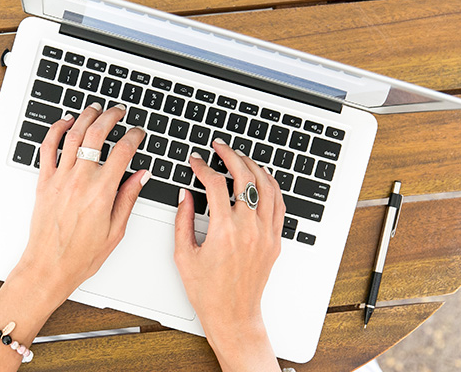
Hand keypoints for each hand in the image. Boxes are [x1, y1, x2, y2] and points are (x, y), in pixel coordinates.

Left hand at [0, 103, 147, 371]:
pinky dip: (57, 130)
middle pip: (97, 134)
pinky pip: (48, 148)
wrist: (48, 267)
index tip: (138, 133)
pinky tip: (66, 122)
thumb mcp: (115, 231)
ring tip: (96, 109)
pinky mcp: (44, 182)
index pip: (123, 151)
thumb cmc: (80, 256)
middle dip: (111, 117)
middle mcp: (80, 180)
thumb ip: (128, 198)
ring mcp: (60, 179)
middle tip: (119, 112)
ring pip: (73, 135)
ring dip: (86, 117)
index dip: (134, 136)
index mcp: (102, 192)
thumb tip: (140, 175)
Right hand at [174, 139, 283, 370]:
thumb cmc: (208, 291)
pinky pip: (278, 205)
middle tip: (219, 147)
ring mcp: (266, 234)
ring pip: (266, 186)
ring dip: (253, 166)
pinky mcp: (274, 240)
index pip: (216, 184)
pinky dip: (270, 185)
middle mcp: (249, 229)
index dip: (203, 167)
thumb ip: (182, 219)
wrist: (233, 315)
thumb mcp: (183, 254)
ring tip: (240, 157)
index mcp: (224, 231)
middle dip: (230, 156)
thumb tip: (185, 194)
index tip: (195, 161)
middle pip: (245, 177)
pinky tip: (261, 178)